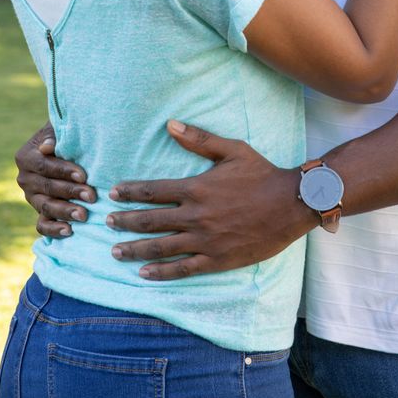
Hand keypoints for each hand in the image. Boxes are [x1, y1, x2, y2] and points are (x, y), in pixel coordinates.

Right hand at [15, 122, 94, 237]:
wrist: (66, 148)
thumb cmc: (66, 136)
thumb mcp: (59, 130)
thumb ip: (53, 136)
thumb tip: (47, 147)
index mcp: (26, 157)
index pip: (44, 166)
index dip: (63, 171)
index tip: (83, 175)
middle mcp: (24, 178)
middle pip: (47, 188)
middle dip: (70, 192)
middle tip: (91, 196)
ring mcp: (30, 197)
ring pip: (45, 207)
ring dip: (65, 211)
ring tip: (84, 215)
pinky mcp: (39, 212)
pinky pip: (42, 225)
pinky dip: (54, 230)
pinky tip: (69, 231)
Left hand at [107, 120, 315, 279]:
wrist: (291, 204)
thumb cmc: (262, 174)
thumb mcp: (232, 150)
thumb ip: (199, 139)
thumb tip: (170, 124)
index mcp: (196, 188)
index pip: (154, 191)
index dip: (131, 192)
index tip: (114, 194)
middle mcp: (196, 216)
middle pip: (151, 220)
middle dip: (125, 222)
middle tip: (106, 223)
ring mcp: (205, 240)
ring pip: (161, 247)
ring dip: (135, 249)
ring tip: (115, 251)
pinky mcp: (217, 259)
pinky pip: (183, 269)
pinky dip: (161, 272)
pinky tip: (144, 273)